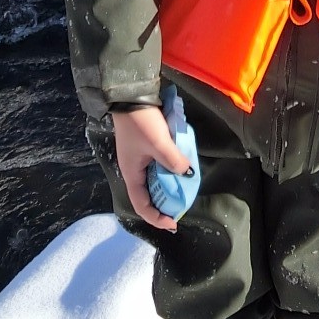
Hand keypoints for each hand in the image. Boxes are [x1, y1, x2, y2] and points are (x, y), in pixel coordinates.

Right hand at [112, 105, 193, 232]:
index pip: (142, 205)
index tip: (173, 222)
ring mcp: (139, 158)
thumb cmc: (141, 122)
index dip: (156, 218)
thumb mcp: (160, 143)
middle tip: (183, 204)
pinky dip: (169, 170)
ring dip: (169, 185)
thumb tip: (187, 174)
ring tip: (185, 187)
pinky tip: (181, 166)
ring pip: (155, 180)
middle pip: (149, 195)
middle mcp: (134, 170)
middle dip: (166, 203)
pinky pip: (158, 166)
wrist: (130, 96)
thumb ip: (174, 160)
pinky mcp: (145, 147)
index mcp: (132, 174)